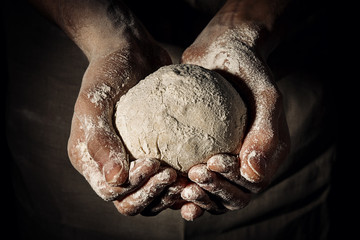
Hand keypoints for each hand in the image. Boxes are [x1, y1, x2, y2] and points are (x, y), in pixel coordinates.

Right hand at [67, 37, 177, 214]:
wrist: (129, 52)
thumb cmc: (107, 72)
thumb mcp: (94, 101)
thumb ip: (100, 140)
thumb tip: (116, 180)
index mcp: (92, 162)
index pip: (112, 192)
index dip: (134, 187)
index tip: (154, 164)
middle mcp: (112, 167)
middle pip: (133, 201)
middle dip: (154, 195)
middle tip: (176, 176)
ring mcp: (134, 161)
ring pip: (154, 194)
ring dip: (171, 193)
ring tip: (191, 177)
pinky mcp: (156, 152)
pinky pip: (171, 173)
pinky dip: (185, 177)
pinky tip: (202, 166)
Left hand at [180, 5, 289, 219]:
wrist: (221, 51)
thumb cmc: (247, 69)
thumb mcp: (265, 95)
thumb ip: (267, 133)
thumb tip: (253, 175)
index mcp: (266, 155)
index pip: (251, 184)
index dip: (231, 182)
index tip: (210, 162)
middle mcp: (245, 162)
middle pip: (231, 196)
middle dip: (213, 192)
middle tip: (192, 175)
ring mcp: (223, 159)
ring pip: (211, 193)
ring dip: (196, 195)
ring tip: (176, 185)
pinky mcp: (201, 153)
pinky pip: (190, 176)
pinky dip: (179, 185)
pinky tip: (163, 179)